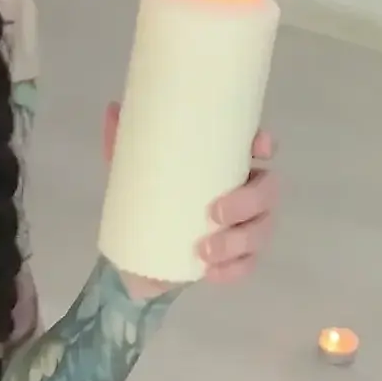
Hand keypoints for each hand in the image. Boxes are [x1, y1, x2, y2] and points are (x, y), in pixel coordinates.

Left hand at [103, 102, 279, 290]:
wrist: (135, 255)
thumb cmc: (146, 198)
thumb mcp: (131, 169)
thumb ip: (124, 141)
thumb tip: (114, 109)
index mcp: (228, 164)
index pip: (261, 147)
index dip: (266, 145)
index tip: (257, 147)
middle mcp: (246, 191)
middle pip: (267, 191)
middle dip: (248, 202)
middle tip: (214, 213)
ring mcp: (246, 227)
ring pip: (261, 231)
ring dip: (239, 241)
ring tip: (204, 250)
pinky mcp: (237, 259)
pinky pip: (247, 265)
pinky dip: (232, 270)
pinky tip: (211, 272)